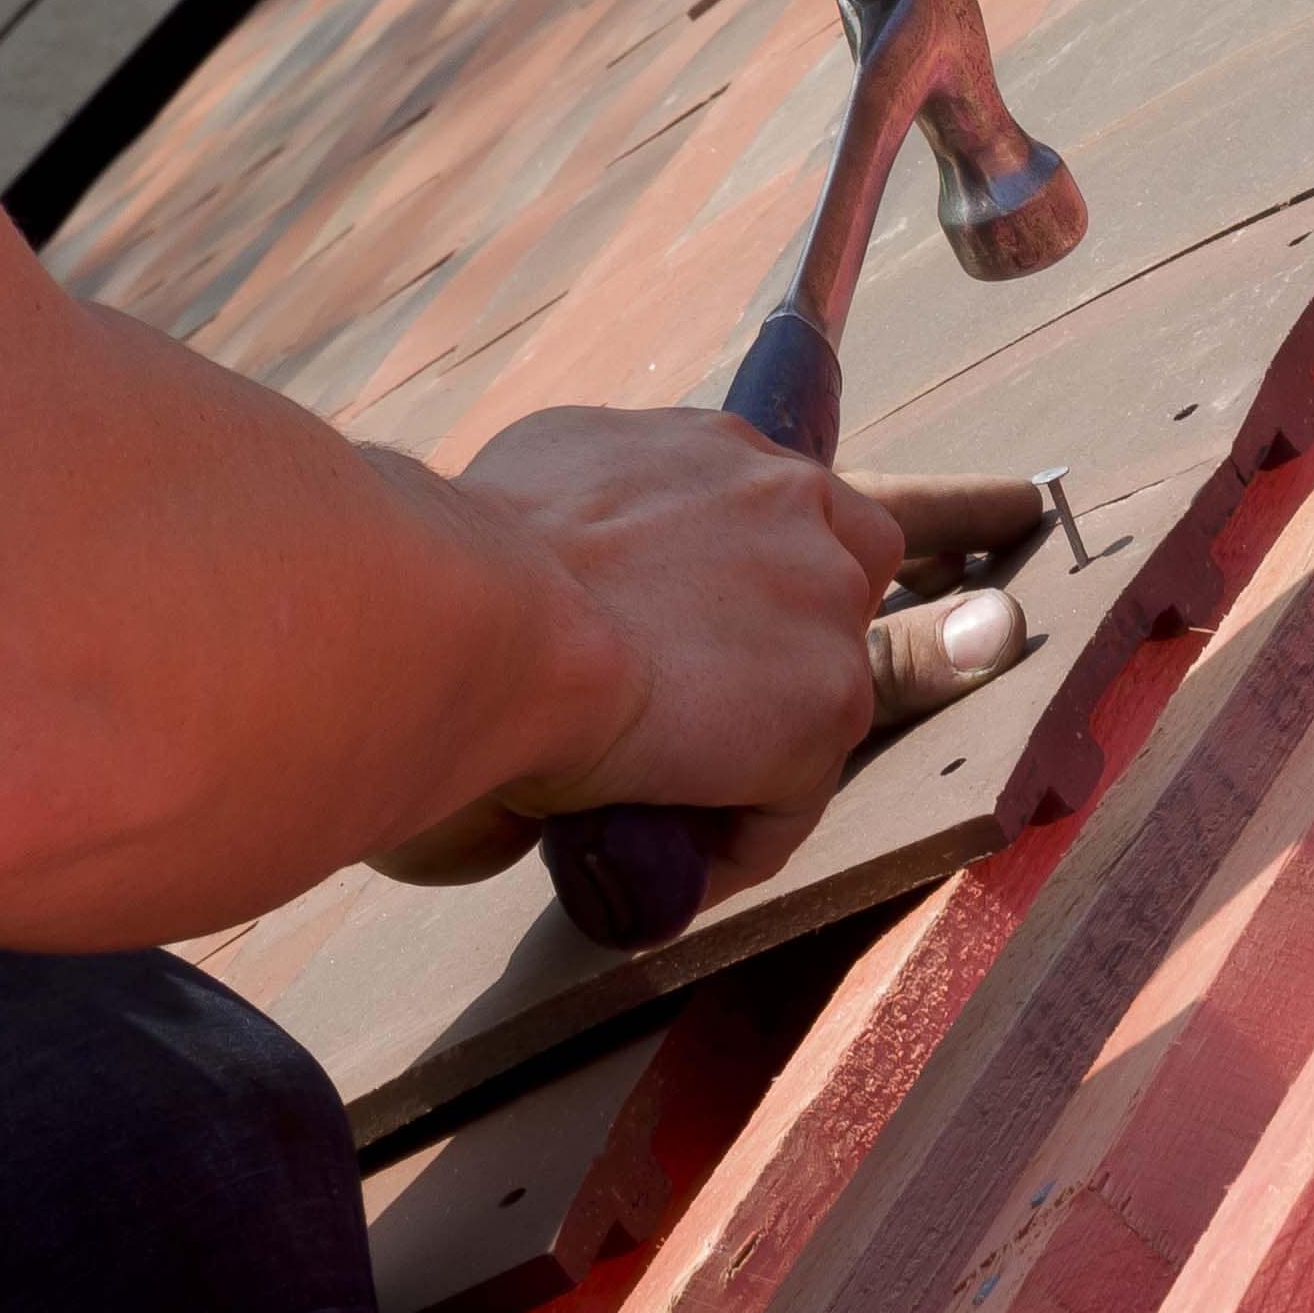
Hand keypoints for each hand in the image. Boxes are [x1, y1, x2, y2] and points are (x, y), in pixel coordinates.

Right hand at [371, 407, 906, 891]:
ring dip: (758, 752)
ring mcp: (824, 602)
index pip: (784, 511)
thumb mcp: (543, 476)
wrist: (488, 618)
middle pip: (839, 585)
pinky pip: (791, 801)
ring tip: (668, 809)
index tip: (692, 637)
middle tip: (693, 718)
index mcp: (722, 449)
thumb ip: (598, 505)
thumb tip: (573, 562)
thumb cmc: (474, 555)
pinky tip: (669, 863)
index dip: (751, 581)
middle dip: (782, 654)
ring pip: (818, 699)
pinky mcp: (827, 702)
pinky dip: (736, 840)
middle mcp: (793, 503)